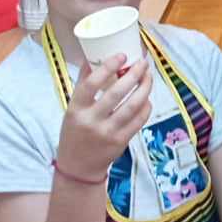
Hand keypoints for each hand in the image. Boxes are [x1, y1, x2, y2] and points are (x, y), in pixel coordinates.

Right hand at [56, 55, 151, 182]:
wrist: (78, 167)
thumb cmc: (75, 131)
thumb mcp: (72, 109)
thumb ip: (83, 85)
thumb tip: (92, 56)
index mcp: (76, 109)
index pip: (91, 84)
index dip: (108, 67)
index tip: (122, 55)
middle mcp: (91, 121)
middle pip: (117, 93)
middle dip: (134, 74)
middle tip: (142, 63)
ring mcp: (107, 132)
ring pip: (132, 106)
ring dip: (144, 88)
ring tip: (148, 76)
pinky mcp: (121, 142)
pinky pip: (139, 120)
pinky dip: (146, 106)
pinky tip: (147, 97)